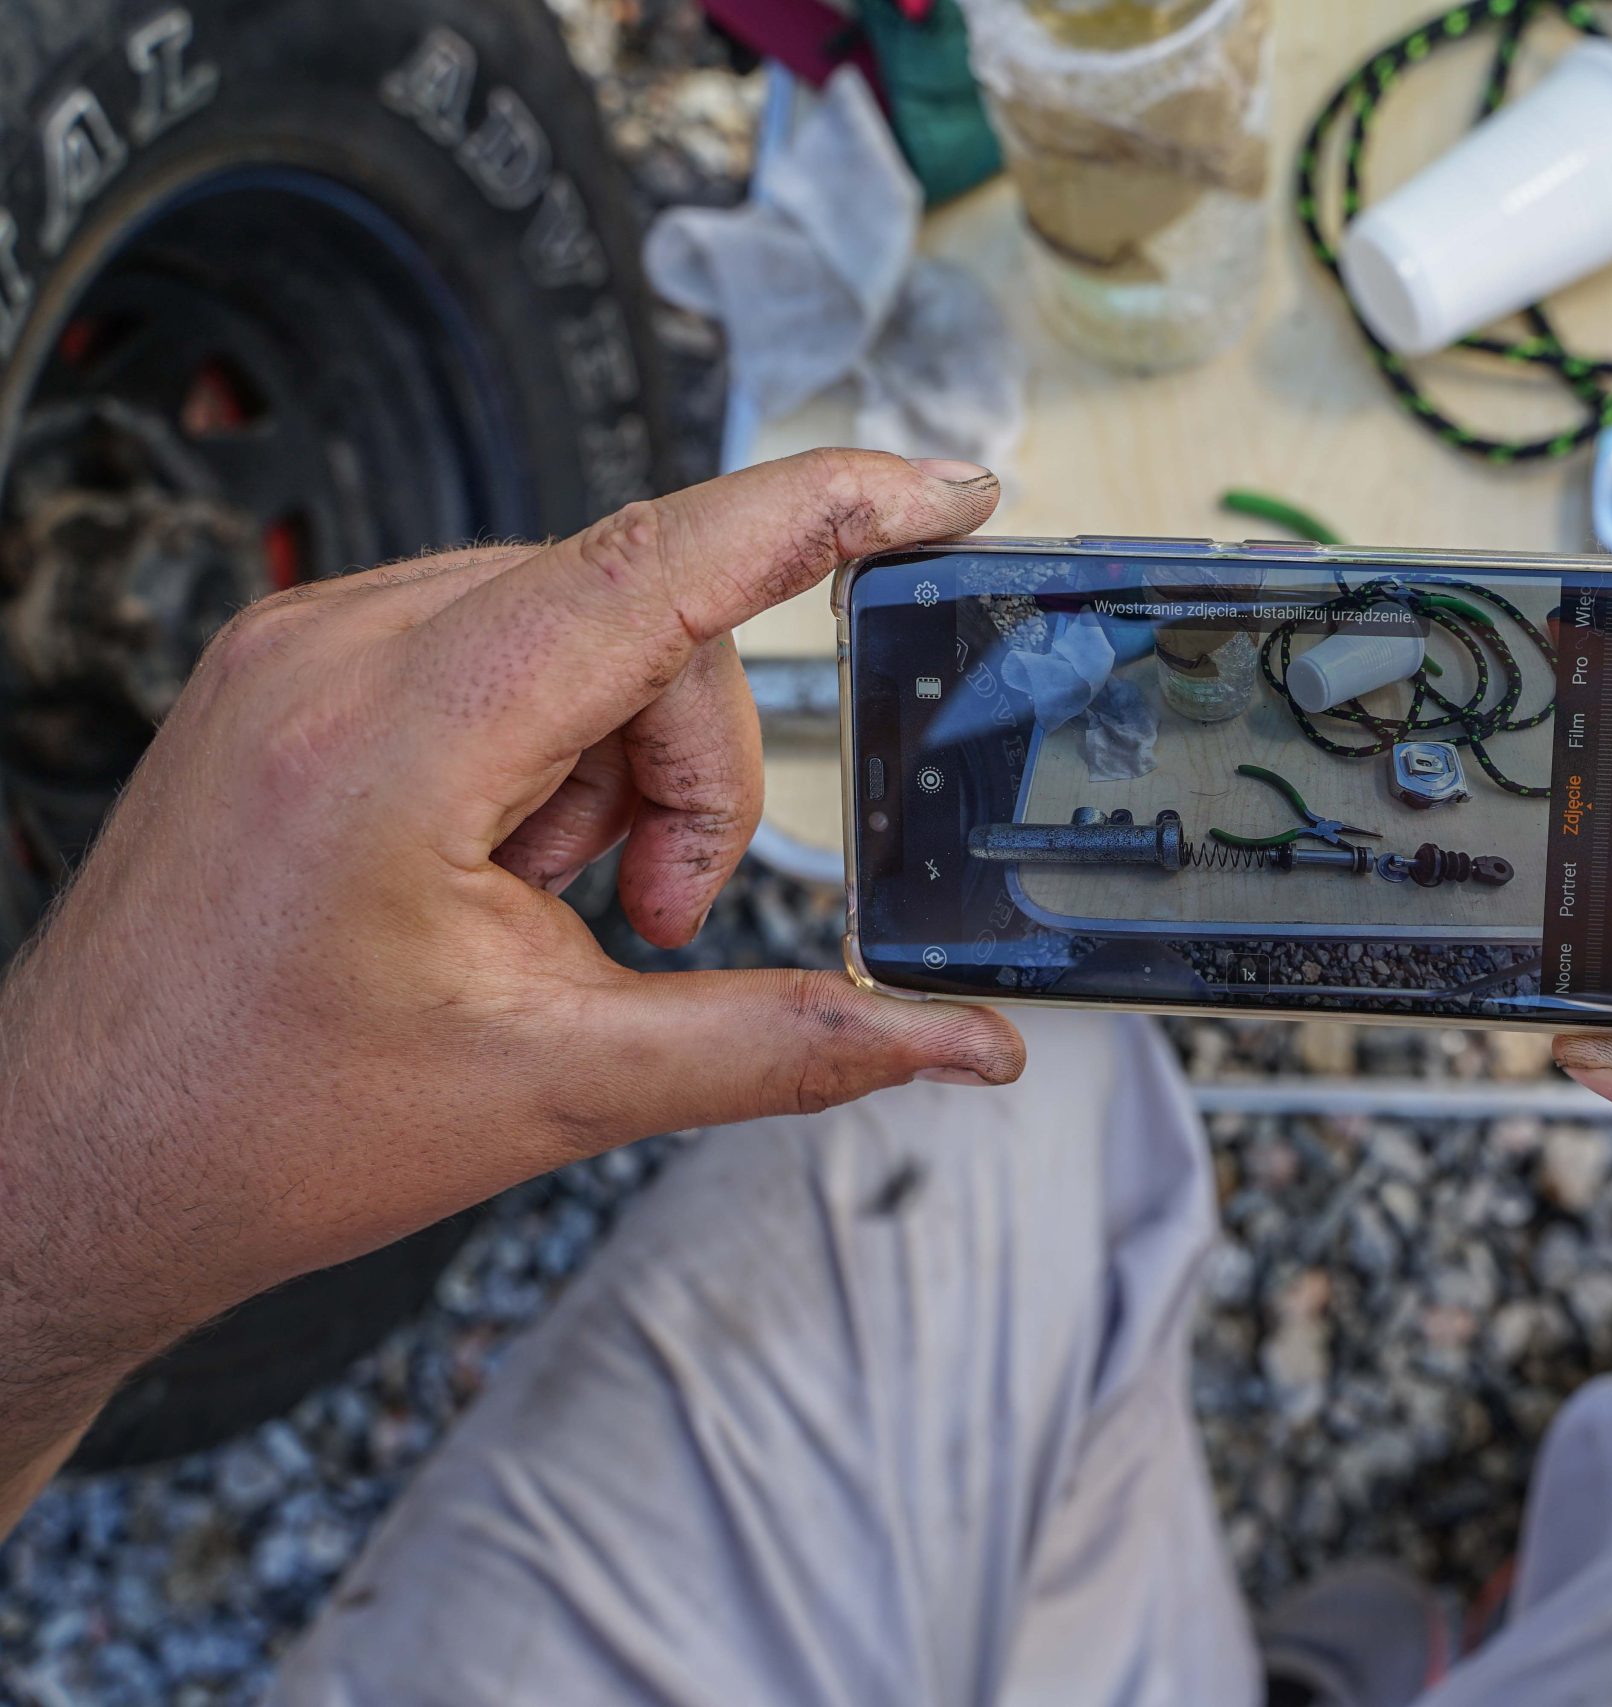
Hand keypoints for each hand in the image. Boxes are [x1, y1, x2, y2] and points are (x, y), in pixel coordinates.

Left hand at [0, 452, 1024, 1508]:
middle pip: (642, 615)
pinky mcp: (297, 666)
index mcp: (399, 736)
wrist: (76, 1162)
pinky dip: (548, 750)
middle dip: (693, 769)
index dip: (831, 510)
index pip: (664, 566)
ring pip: (579, 626)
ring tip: (549, 906)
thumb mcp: (561, 1088)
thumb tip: (961, 1046)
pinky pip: (499, 644)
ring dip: (618, 766)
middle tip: (657, 915)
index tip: (951, 487)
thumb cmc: (267, 1129)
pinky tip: (499, 868)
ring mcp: (306, 644)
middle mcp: (340, 648)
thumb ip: (787, 1045)